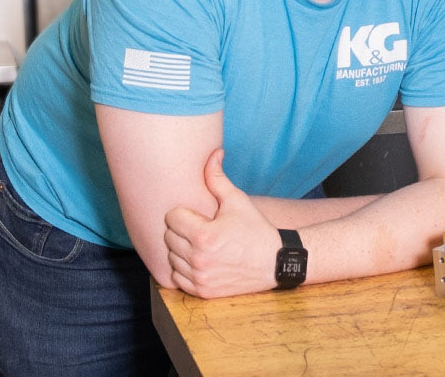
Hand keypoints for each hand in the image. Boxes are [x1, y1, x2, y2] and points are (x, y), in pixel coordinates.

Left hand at [164, 149, 282, 297]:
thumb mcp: (238, 201)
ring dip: (181, 251)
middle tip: (201, 229)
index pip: (172, 218)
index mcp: (205, 235)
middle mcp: (199, 258)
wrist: (276, 262)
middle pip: (168, 238)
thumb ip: (217, 179)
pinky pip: (177, 278)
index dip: (185, 214)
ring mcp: (199, 277)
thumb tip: (213, 153)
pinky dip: (184, 270)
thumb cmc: (256, 229)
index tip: (199, 216)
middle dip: (182, 231)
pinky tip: (200, 261)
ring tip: (201, 245)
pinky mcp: (201, 291)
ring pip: (171, 258)